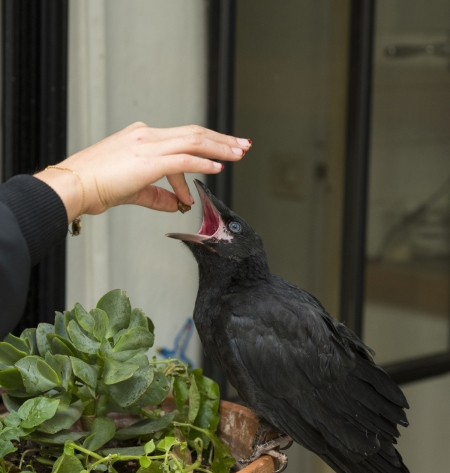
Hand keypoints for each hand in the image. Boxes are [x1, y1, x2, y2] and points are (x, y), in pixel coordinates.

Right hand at [34, 122, 250, 221]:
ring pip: (194, 140)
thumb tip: (175, 205)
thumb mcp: (132, 190)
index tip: (222, 157)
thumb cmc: (95, 186)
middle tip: (243, 144)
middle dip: (222, 139)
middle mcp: (148, 136)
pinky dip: (203, 161)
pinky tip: (218, 166)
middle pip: (194, 133)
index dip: (206, 148)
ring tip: (239, 153)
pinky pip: (184, 159)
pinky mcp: (149, 160)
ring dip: (220, 147)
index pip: (182, 140)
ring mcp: (148, 145)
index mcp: (142, 137)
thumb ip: (157, 196)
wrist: (74, 185)